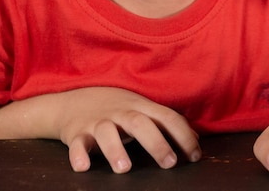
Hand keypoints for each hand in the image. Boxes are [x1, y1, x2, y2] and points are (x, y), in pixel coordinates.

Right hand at [51, 87, 200, 173]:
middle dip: (156, 142)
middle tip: (170, 163)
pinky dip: (78, 155)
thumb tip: (195, 140)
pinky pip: (76, 143)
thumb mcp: (142, 109)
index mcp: (140, 106)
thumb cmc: (116, 108)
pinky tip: (84, 167)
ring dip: (115, 149)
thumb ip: (167, 123)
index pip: (166, 117)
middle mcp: (120, 112)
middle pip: (139, 123)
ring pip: (106, 131)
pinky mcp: (77, 132)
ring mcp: (98, 121)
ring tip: (125, 168)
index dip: (183, 135)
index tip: (194, 156)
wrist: (73, 101)